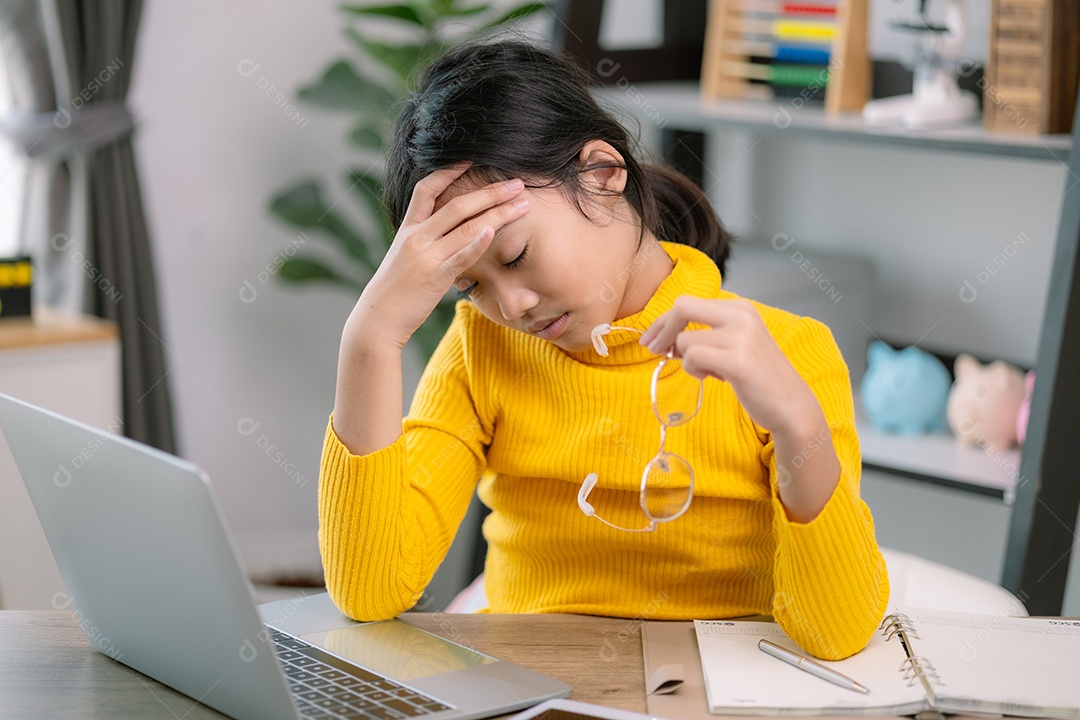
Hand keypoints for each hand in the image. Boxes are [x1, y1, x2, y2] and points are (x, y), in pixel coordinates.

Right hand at [352, 163, 529, 348]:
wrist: (377, 319)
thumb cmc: (394, 291)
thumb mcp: (404, 258)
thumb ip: (424, 242)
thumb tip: (444, 232)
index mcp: (408, 229)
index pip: (427, 189)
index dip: (448, 172)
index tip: (471, 159)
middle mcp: (417, 237)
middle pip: (457, 205)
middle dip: (491, 192)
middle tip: (517, 183)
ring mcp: (426, 257)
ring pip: (466, 227)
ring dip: (498, 213)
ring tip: (522, 204)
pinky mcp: (435, 278)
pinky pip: (460, 257)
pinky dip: (477, 243)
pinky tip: (493, 231)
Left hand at [639, 296, 818, 437]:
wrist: (790, 404)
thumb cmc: (757, 376)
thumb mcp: (734, 343)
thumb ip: (706, 333)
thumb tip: (663, 337)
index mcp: (740, 307)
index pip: (688, 302)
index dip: (664, 321)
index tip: (651, 339)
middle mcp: (741, 315)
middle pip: (682, 307)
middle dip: (662, 329)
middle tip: (654, 350)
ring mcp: (741, 336)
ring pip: (685, 340)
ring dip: (687, 361)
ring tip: (710, 372)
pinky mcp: (737, 360)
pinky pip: (693, 357)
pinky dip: (694, 370)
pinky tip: (713, 378)